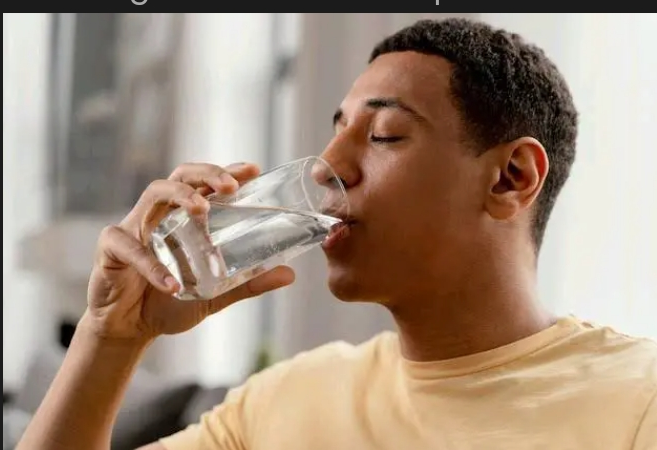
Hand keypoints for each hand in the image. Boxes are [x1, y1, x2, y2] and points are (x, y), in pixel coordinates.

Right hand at [84, 162, 295, 341]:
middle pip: (181, 176)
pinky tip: (172, 284)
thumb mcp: (215, 293)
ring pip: (154, 194)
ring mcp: (134, 227)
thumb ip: (247, 282)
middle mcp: (160, 214)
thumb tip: (289, 275)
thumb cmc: (170, 301)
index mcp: (183, 218)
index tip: (253, 170)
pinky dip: (152, 266)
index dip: (227, 171)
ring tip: (203, 211)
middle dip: (207, 174)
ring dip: (180, 197)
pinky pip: (130, 248)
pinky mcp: (111, 249)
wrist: (130, 329)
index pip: (205, 184)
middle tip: (230, 187)